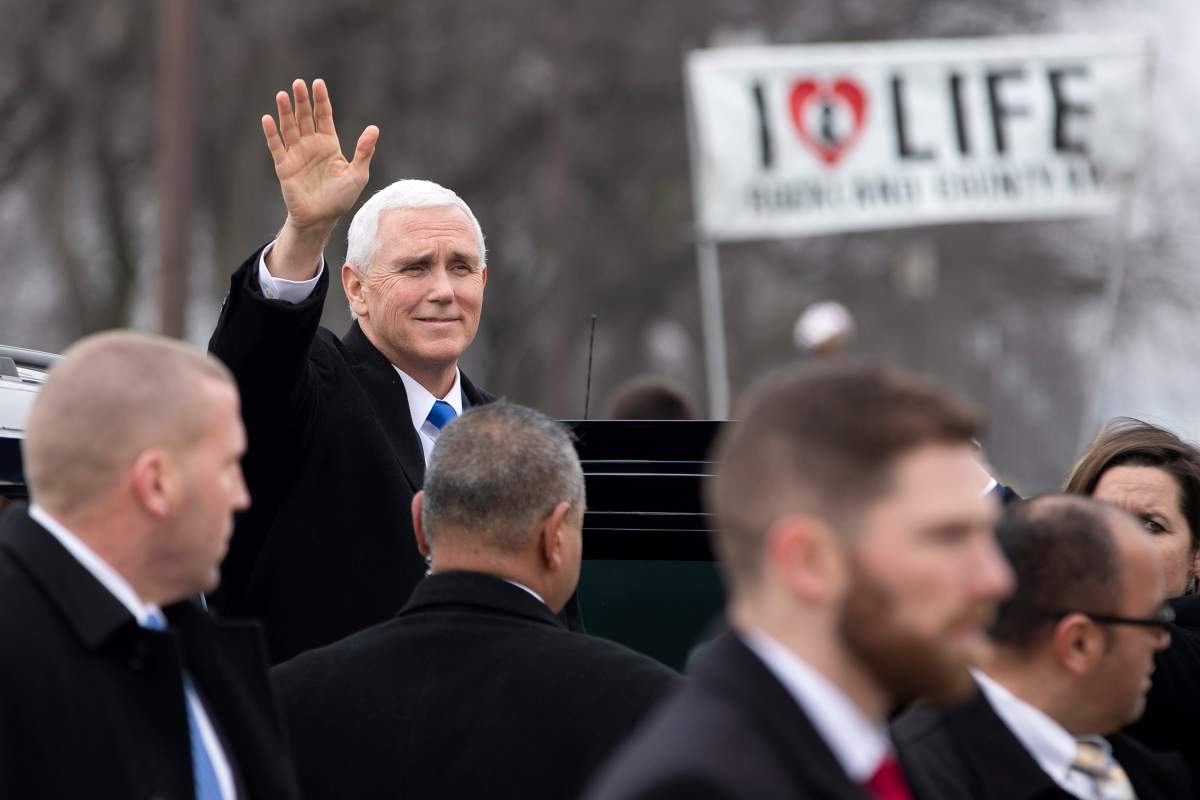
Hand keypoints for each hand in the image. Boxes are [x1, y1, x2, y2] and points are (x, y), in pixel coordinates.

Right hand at [262, 79, 378, 237]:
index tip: (318, 83)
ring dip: (285, 112)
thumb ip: (364, 151)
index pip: (324, 116)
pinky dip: (272, 133)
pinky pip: (276, 147)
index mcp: (329, 144)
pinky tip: (268, 119)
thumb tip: (374, 128)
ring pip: (289, 128)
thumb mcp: (357, 174)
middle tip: (298, 84)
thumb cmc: (341, 198)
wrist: (322, 219)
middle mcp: (311, 145)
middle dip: (302, 101)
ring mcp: (296, 154)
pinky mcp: (284, 166)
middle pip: (305, 117)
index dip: (321, 100)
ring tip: (282, 95)